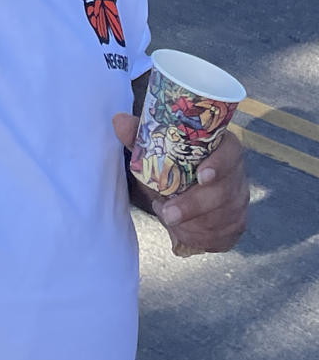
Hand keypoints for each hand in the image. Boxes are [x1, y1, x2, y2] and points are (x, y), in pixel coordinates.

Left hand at [113, 113, 248, 256]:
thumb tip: (119, 121)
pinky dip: (202, 238)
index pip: (230, 152)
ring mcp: (239, 200)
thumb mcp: (158, 148)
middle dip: (194, 205)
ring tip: (169, 220)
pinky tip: (184, 232)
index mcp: (222, 147)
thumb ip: (140, 135)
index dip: (219, 164)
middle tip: (168, 214)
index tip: (201, 176)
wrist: (188, 187)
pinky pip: (223, 236)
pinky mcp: (237, 223)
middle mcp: (236, 173)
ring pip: (223, 217)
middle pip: (224, 191)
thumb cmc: (174, 161)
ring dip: (194, 223)